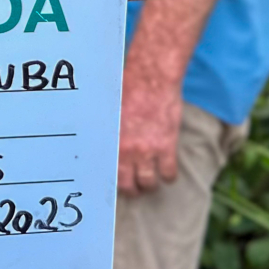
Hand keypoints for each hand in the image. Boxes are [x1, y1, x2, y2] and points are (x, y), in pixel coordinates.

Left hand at [117, 71, 182, 194]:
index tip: (117, 182)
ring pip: (148, 183)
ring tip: (151, 181)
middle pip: (128, 185)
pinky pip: (168, 173)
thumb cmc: (127, 89)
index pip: (108, 174)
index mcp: (109, 142)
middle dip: (132, 189)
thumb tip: (100, 140)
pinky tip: (167, 172)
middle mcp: (125, 151)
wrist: (151, 79)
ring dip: (150, 185)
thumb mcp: (109, 111)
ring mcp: (146, 151)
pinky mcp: (166, 147)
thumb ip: (107, 131)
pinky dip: (169, 176)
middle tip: (136, 187)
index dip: (114, 181)